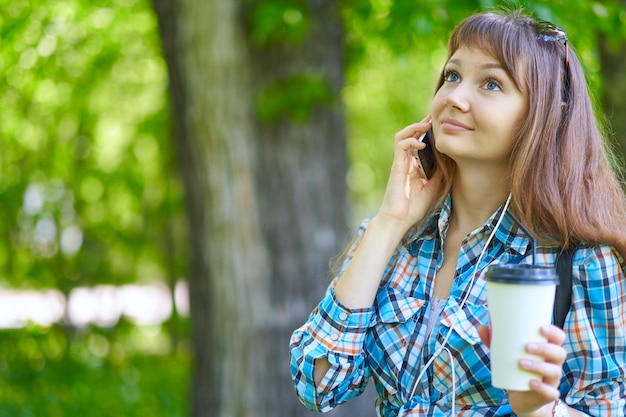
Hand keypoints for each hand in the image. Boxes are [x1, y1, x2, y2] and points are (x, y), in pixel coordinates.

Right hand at [376, 117, 442, 231]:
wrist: (399, 220)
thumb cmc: (414, 208)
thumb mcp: (433, 188)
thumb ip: (439, 174)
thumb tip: (450, 160)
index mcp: (414, 166)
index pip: (421, 143)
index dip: (429, 133)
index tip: (442, 126)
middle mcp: (406, 162)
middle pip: (411, 136)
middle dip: (422, 124)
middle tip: (435, 116)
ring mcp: (400, 163)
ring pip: (403, 136)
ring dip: (414, 127)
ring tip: (427, 124)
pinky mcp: (396, 166)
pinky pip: (400, 146)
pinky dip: (411, 141)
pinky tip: (422, 142)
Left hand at [479, 325, 566, 415]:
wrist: (522, 398)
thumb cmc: (517, 369)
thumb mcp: (506, 355)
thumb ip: (494, 341)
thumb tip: (481, 327)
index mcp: (547, 350)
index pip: (558, 338)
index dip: (554, 332)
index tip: (541, 328)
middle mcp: (553, 364)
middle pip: (559, 353)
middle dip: (544, 348)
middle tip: (527, 347)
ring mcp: (552, 380)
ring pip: (554, 371)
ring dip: (539, 366)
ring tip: (521, 363)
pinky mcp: (548, 395)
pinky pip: (551, 392)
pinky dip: (542, 387)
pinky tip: (531, 383)